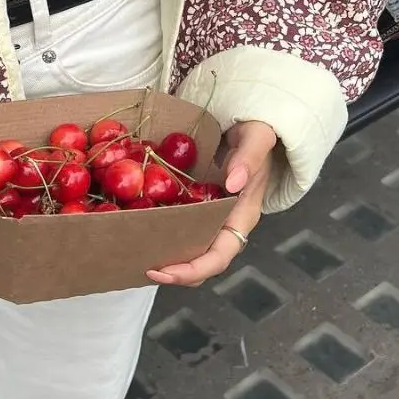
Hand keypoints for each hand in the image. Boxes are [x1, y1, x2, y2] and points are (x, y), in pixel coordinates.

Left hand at [146, 119, 277, 286]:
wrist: (254, 125)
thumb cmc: (259, 134)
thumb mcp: (257, 139)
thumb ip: (248, 158)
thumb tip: (233, 183)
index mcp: (243, 216)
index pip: (220, 256)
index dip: (192, 270)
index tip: (164, 271)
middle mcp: (227, 223)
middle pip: (203, 263)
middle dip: (175, 272)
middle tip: (142, 268)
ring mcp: (213, 216)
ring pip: (192, 249)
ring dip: (168, 257)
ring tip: (138, 255)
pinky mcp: (200, 205)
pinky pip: (182, 226)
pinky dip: (163, 232)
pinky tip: (141, 225)